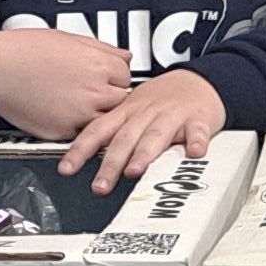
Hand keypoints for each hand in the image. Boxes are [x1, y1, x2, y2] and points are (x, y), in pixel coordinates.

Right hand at [0, 22, 132, 138]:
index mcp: (97, 64)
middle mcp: (92, 91)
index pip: (126, 75)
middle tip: (94, 90)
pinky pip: (83, 133)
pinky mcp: (63, 131)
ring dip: (99, 113)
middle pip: (121, 99)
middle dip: (111, 95)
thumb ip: (102, 49)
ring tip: (80, 102)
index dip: (114, 75)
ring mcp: (79, 113)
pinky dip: (79, 125)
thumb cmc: (24, 50)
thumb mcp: (69, 38)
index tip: (105, 76)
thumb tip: (124, 57)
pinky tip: (66, 112)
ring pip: (107, 120)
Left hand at [58, 66, 226, 185]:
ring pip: (156, 135)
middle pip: (125, 139)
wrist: (198, 80)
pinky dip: (196, 141)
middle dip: (111, 163)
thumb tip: (82, 156)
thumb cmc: (162, 99)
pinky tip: (194, 153)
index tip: (66, 169)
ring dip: (145, 153)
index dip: (80, 150)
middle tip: (100, 186)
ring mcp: (173, 116)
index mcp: (127, 112)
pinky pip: (197, 131)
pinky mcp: (198, 119)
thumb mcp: (131, 109)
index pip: (98, 131)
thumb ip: (112, 132)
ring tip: (135, 170)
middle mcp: (146, 114)